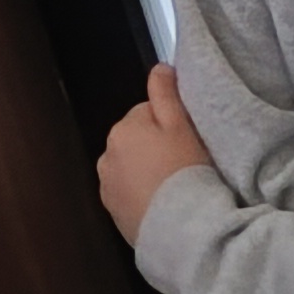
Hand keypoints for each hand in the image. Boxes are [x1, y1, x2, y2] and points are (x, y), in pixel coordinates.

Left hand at [96, 63, 210, 241]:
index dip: (170, 125)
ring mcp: (106, 184)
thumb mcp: (181, 126)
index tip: (187, 141)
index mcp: (123, 129)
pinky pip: (127, 192)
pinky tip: (160, 202)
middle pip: (135, 140)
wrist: (180, 226)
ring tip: (171, 185)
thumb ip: (166, 94)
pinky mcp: (111, 210)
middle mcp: (106, 154)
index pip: (147, 114)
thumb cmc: (185, 170)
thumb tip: (159, 67)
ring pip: (130, 166)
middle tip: (182, 164)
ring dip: (145, 170)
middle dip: (154, 147)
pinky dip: (139, 193)